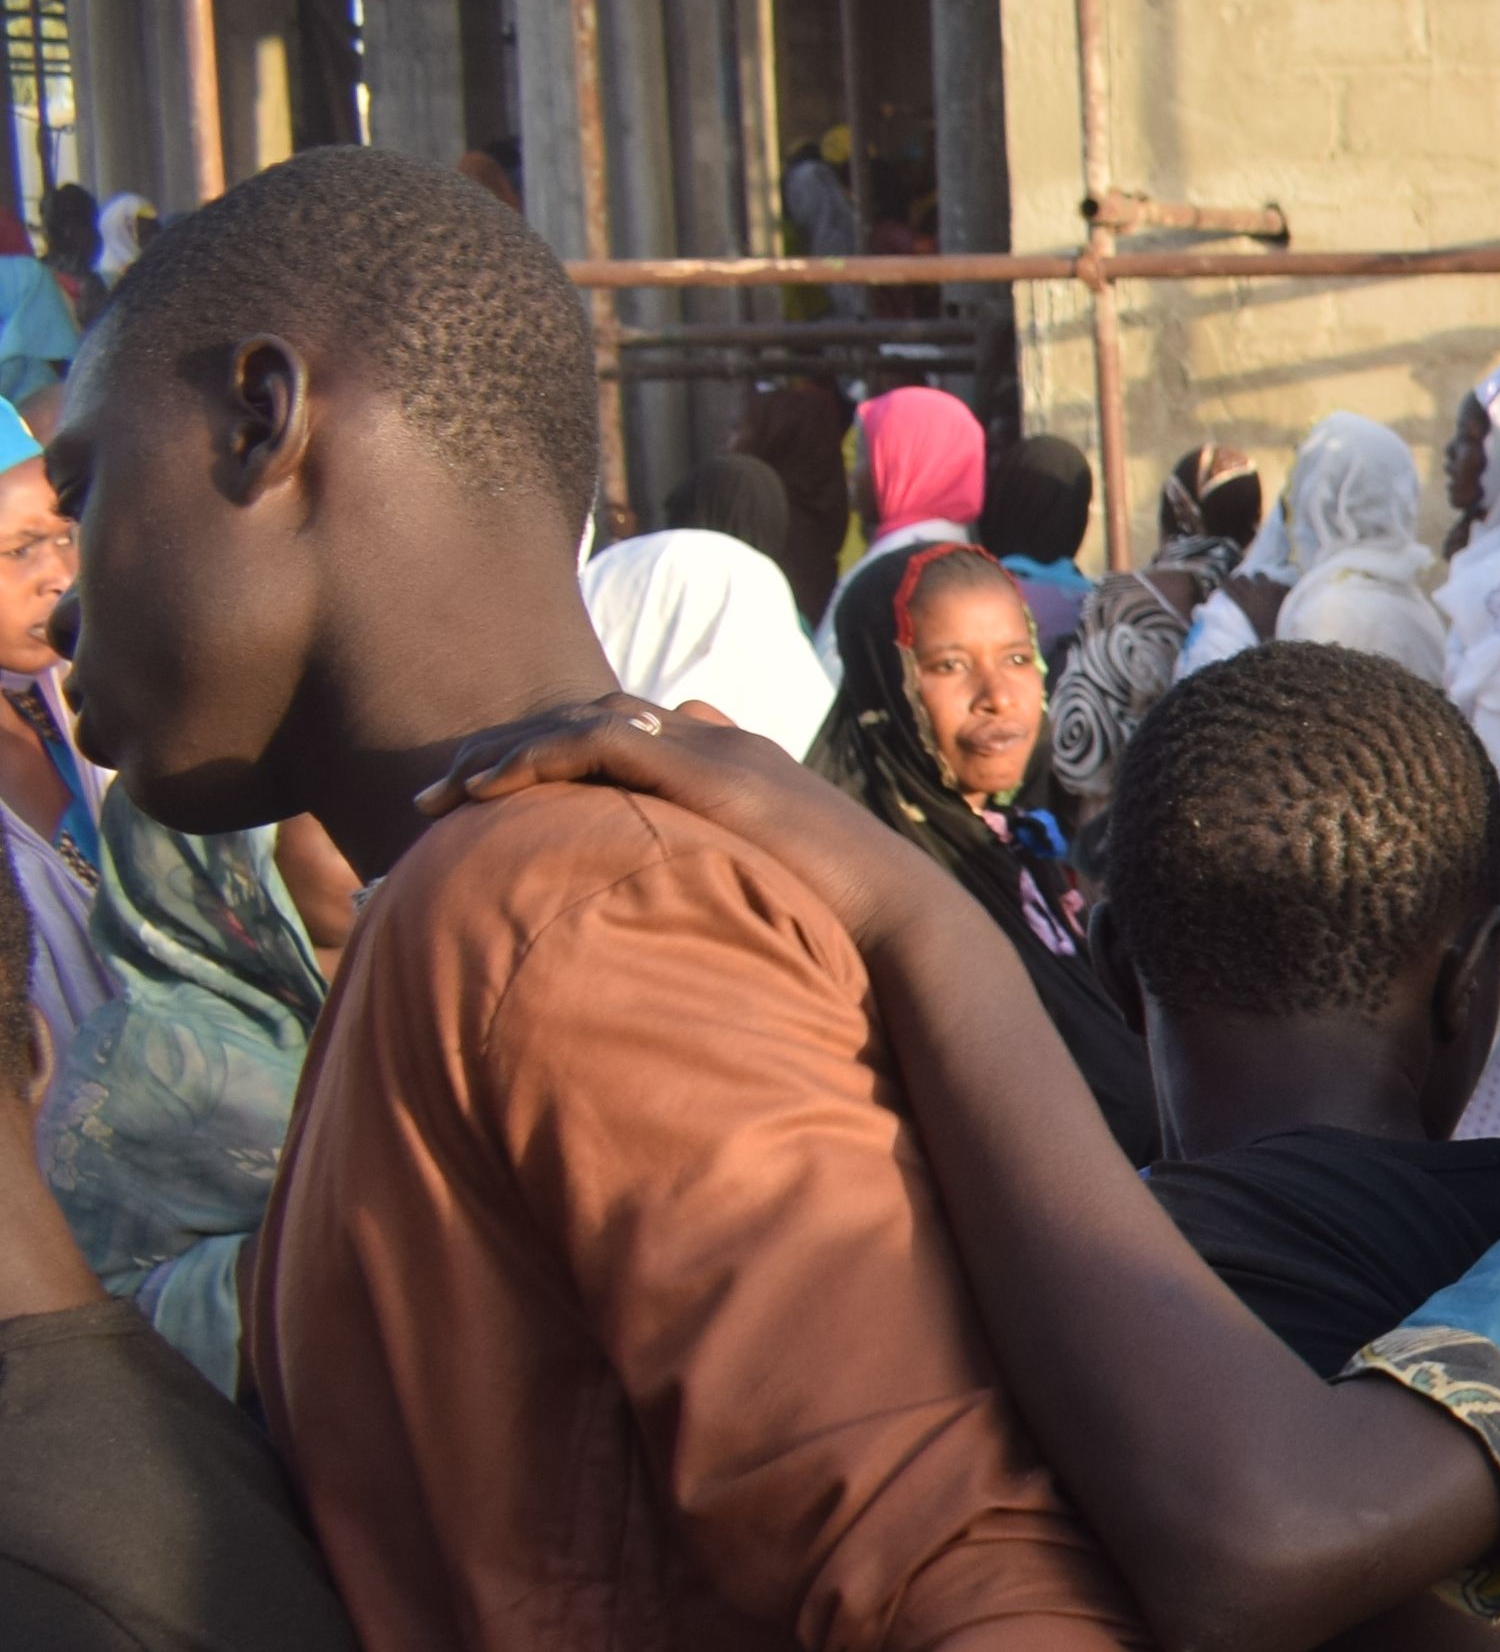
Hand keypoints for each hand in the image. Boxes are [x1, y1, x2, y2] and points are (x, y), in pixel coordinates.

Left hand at [424, 694, 946, 953]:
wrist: (904, 920)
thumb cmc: (847, 929)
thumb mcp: (771, 897)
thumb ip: (723, 890)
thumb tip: (682, 936)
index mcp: (736, 767)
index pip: (628, 733)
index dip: (553, 755)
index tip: (496, 797)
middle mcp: (723, 743)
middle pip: (592, 715)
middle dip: (511, 746)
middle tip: (444, 790)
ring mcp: (717, 749)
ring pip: (583, 718)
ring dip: (505, 750)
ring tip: (443, 792)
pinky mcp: (709, 769)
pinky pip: (598, 742)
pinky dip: (535, 758)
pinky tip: (484, 791)